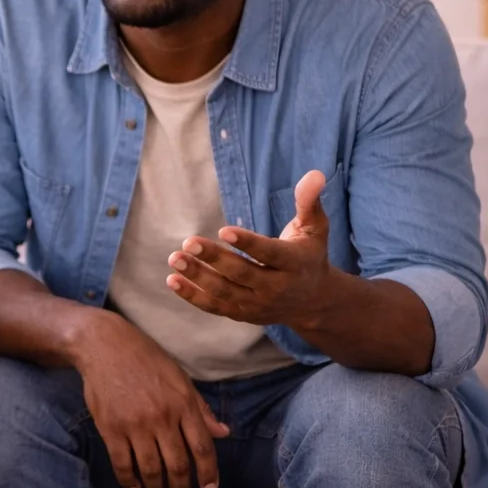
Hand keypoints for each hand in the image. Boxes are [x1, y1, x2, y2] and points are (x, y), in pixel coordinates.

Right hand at [71, 311, 230, 487]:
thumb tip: (223, 433)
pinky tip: (134, 486)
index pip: (202, 447)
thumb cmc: (145, 358)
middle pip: (178, 464)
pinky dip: (129, 480)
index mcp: (183, 403)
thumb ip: (201, 408)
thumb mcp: (179, 377)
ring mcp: (135, 425)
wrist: (104, 345)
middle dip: (182, 487)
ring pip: (151, 469)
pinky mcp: (111, 428)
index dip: (208, 472)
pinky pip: (122, 463)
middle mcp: (162, 417)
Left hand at [167, 169, 335, 329]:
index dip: (247, 243)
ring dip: (197, 276)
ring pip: (224, 291)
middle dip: (214, 258)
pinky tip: (172, 280)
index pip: (269, 253)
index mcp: (294, 263)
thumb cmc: (309, 255)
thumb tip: (314, 174)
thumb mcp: (315, 228)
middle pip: (241, 273)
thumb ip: (309, 202)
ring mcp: (258, 303)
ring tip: (174, 258)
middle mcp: (276, 287)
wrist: (314, 301)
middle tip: (188, 242)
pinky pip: (215, 307)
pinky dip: (193, 296)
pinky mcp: (243, 313)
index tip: (223, 230)